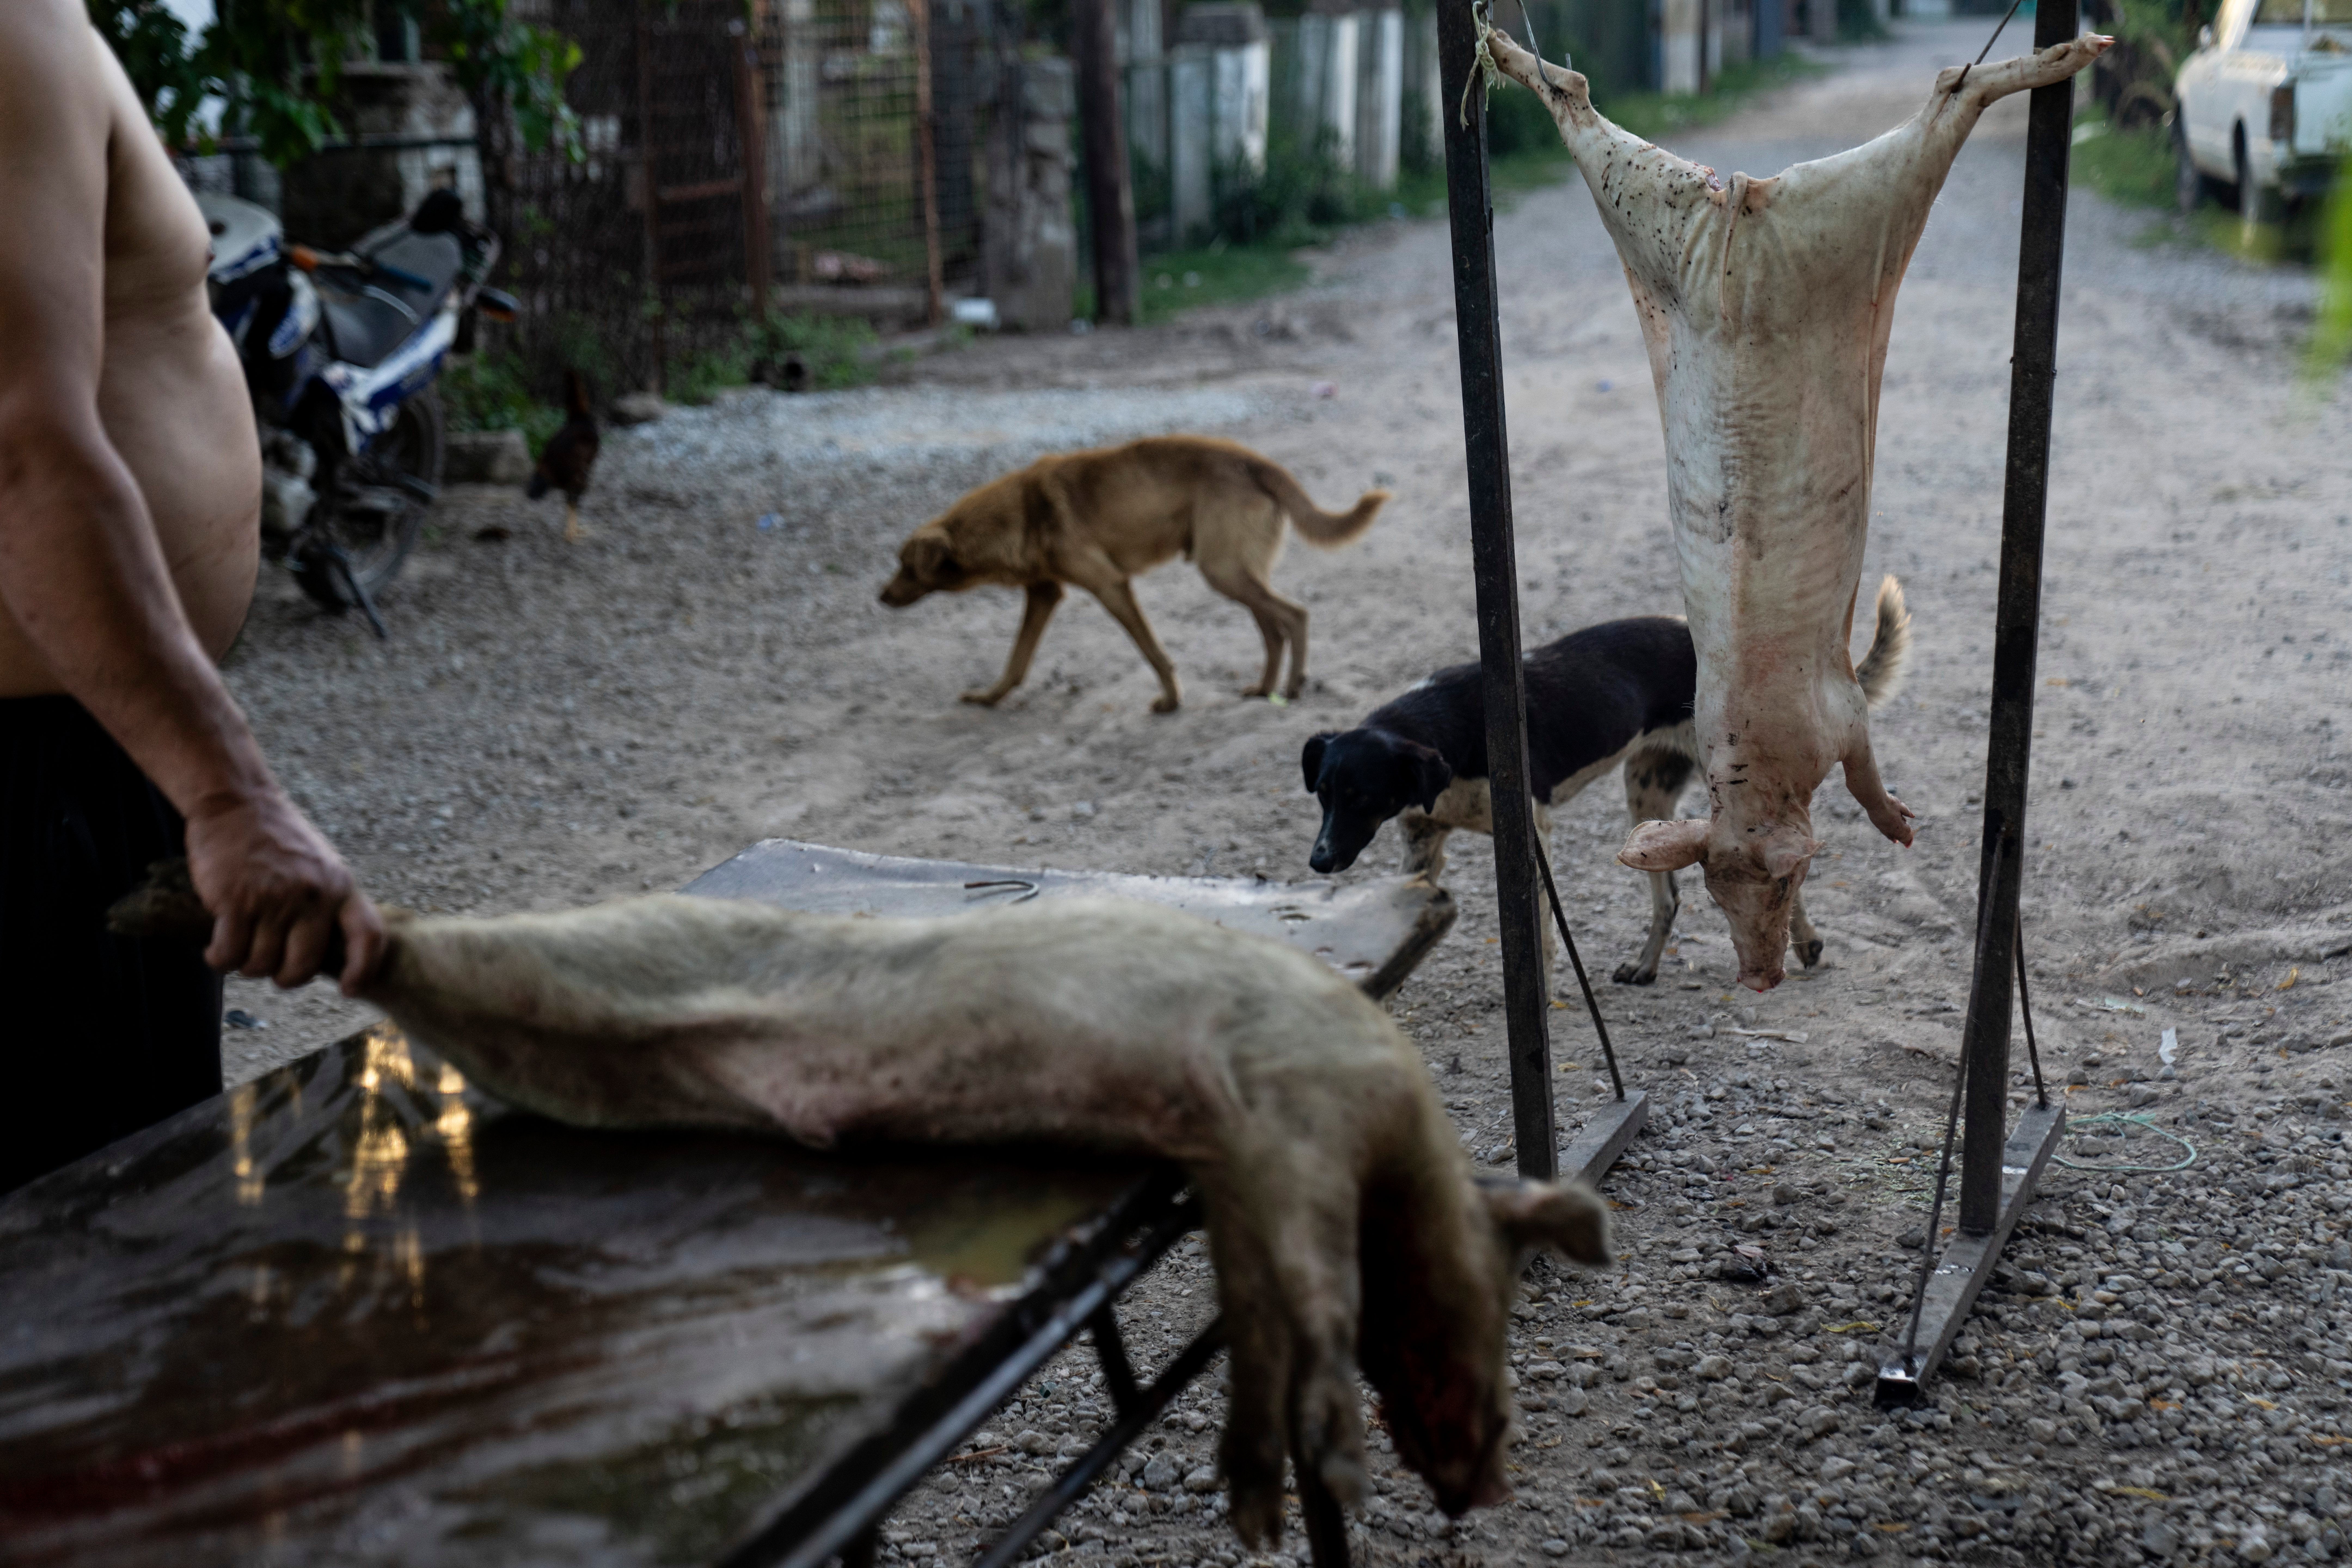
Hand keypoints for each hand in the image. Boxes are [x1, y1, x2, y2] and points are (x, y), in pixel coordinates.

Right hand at [183, 790, 385, 994]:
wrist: (237, 802)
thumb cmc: (277, 840)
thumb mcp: (320, 865)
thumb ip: (327, 903)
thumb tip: (328, 954)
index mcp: (340, 886)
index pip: (368, 936)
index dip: (362, 969)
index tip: (348, 989)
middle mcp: (312, 895)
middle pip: (302, 966)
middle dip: (284, 977)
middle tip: (270, 969)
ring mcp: (274, 899)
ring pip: (261, 964)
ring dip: (246, 965)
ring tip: (240, 946)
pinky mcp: (235, 900)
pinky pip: (229, 954)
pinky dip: (219, 959)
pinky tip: (216, 950)